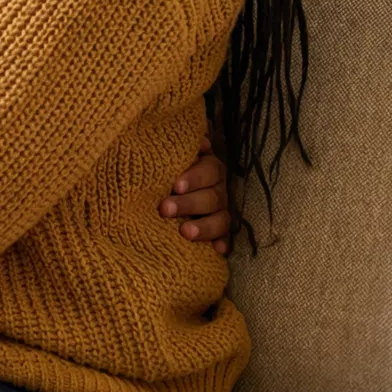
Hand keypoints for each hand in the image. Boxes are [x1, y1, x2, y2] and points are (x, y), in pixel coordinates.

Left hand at [163, 138, 233, 254]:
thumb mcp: (173, 153)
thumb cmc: (169, 166)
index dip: (195, 178)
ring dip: (204, 227)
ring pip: (221, 220)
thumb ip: (183, 146)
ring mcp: (221, 211)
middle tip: (165, 209)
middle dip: (188, 204)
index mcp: (210, 168)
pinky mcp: (220, 231)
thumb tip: (202, 140)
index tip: (176, 185)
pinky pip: (226, 238)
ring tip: (185, 232)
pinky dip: (223, 244)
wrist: (171, 184)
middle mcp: (219, 189)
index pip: (209, 171)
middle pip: (211, 197)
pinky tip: (218, 250)